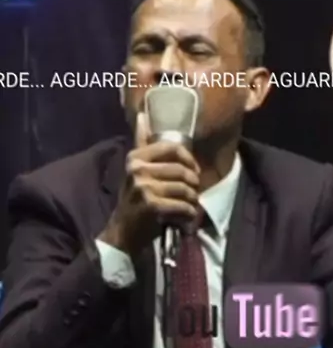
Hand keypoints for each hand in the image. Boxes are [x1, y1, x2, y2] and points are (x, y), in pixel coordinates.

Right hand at [100, 111, 200, 255]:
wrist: (123, 231)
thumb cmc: (133, 200)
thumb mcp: (134, 170)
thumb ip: (141, 143)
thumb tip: (143, 116)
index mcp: (135, 157)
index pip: (170, 148)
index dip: (188, 158)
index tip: (193, 169)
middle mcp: (137, 169)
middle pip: (181, 170)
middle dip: (193, 184)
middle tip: (194, 192)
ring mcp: (144, 187)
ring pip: (184, 188)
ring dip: (193, 200)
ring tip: (190, 206)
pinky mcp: (152, 206)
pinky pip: (183, 206)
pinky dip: (189, 214)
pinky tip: (186, 217)